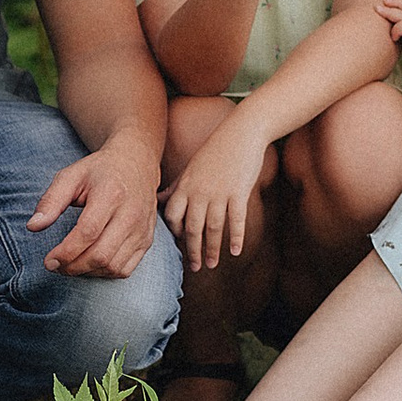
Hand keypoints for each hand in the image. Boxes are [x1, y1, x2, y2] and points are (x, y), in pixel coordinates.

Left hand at [27, 134, 160, 277]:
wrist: (136, 163)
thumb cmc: (99, 171)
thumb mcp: (71, 176)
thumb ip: (51, 201)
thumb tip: (32, 227)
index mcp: (111, 194)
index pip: (88, 233)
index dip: (66, 252)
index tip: (48, 261)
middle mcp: (131, 214)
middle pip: (101, 255)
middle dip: (73, 267)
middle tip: (55, 265)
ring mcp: (142, 229)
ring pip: (113, 266)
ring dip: (87, 272)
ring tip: (70, 264)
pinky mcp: (147, 240)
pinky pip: (125, 269)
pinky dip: (104, 273)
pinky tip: (89, 263)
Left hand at [163, 116, 271, 270]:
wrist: (242, 132)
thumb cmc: (216, 150)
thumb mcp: (191, 168)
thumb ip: (176, 187)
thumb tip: (159, 199)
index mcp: (185, 186)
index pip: (172, 217)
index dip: (175, 233)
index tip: (180, 244)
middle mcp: (199, 192)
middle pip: (192, 228)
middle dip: (192, 250)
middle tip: (194, 268)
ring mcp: (219, 193)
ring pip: (213, 228)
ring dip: (212, 249)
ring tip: (212, 264)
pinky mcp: (239, 192)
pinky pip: (236, 220)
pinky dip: (236, 237)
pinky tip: (235, 251)